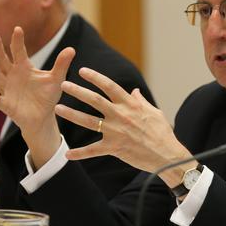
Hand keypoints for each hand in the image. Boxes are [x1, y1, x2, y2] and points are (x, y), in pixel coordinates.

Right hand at [0, 27, 74, 168]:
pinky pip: (0, 101)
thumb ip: (62, 64)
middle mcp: (12, 75)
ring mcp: (7, 89)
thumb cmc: (47, 96)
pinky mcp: (8, 105)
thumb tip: (71, 49)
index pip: (18, 51)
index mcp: (23, 67)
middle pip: (2, 59)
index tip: (18, 28)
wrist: (43, 117)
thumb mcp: (57, 79)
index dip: (17, 40)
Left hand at [54, 67, 195, 186]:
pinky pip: (93, 150)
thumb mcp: (154, 112)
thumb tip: (134, 91)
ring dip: (71, 114)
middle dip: (78, 91)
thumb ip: (141, 101)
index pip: (109, 86)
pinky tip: (67, 154)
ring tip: (58, 108)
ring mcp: (116, 132)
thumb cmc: (162, 133)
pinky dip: (80, 153)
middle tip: (63, 84)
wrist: (167, 155)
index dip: (95, 77)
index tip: (82, 71)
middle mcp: (121, 115)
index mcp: (130, 105)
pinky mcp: (114, 148)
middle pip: (95, 100)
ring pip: (88, 121)